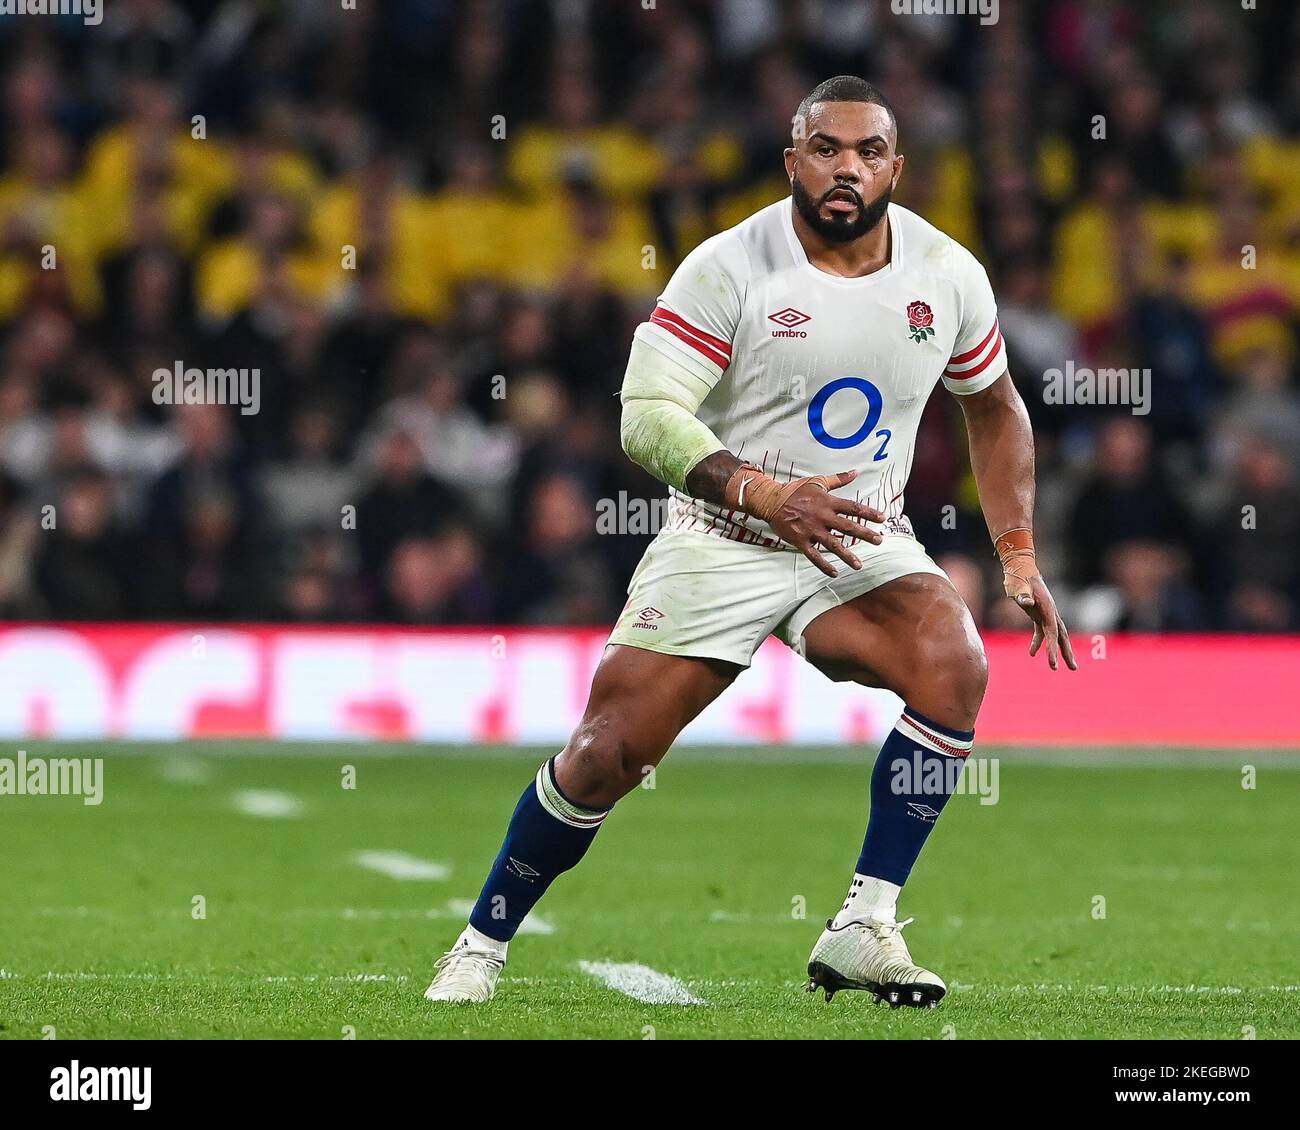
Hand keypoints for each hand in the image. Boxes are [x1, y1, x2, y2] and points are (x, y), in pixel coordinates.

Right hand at [764, 469, 885, 576]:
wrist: (772, 501)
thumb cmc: (795, 490)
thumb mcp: (818, 481)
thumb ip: (838, 479)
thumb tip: (856, 472)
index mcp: (827, 502)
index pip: (853, 507)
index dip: (869, 513)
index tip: (882, 519)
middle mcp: (822, 517)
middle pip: (847, 527)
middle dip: (865, 534)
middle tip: (879, 541)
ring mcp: (811, 530)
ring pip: (833, 544)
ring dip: (847, 555)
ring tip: (859, 565)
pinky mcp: (801, 541)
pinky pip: (814, 556)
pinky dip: (824, 565)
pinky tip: (834, 573)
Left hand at [1013, 573, 1076, 670]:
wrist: (1020, 568)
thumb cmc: (1018, 578)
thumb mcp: (1018, 586)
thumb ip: (1023, 595)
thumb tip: (1026, 603)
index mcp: (1048, 609)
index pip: (1052, 633)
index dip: (1052, 648)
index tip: (1052, 663)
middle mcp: (1050, 612)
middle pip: (1061, 636)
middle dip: (1066, 653)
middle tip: (1073, 668)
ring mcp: (1046, 613)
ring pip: (1055, 635)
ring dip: (1057, 650)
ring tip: (1057, 667)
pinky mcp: (1038, 614)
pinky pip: (1041, 631)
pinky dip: (1038, 642)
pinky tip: (1031, 653)